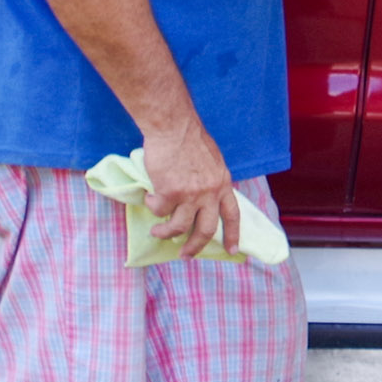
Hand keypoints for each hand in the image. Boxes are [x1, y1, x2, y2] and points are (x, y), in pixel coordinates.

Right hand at [141, 117, 239, 259]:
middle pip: (206, 229)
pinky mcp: (170, 193)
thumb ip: (211, 181)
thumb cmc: (190, 139)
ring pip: (178, 227)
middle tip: (185, 255)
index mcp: (223, 183)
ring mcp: (190, 195)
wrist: (174, 127)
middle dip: (195, 246)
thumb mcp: (213, 161)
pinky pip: (158, 210)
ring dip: (165, 233)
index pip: (232, 214)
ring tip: (156, 232)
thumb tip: (205, 198)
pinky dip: (152, 206)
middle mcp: (210, 193)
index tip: (233, 250)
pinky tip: (149, 197)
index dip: (233, 234)